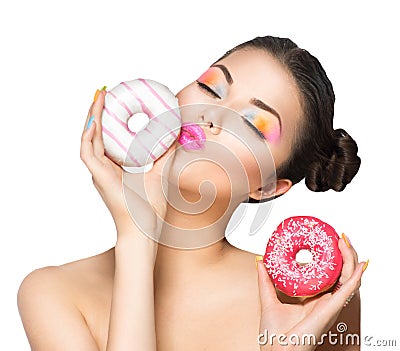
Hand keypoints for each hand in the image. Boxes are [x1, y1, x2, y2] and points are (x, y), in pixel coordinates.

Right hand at [80, 89, 175, 233]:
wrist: (144, 230)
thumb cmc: (150, 207)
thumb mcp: (161, 172)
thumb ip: (166, 154)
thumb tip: (178, 134)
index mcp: (115, 167)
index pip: (108, 137)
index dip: (109, 119)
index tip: (115, 101)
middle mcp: (104, 168)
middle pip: (96, 134)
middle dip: (98, 112)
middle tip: (104, 92)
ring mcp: (99, 173)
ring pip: (89, 139)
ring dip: (92, 118)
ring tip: (99, 98)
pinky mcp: (98, 177)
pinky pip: (87, 152)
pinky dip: (89, 136)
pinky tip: (96, 121)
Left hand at [257, 237, 366, 350]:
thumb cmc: (274, 335)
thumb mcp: (269, 299)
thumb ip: (265, 280)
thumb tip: (261, 261)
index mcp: (313, 299)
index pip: (328, 275)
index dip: (331, 258)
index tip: (328, 241)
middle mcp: (325, 301)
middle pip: (341, 273)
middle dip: (343, 254)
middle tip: (338, 237)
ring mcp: (330, 305)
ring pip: (348, 278)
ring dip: (349, 258)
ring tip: (344, 242)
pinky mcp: (331, 309)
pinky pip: (348, 290)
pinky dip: (355, 276)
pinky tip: (359, 264)